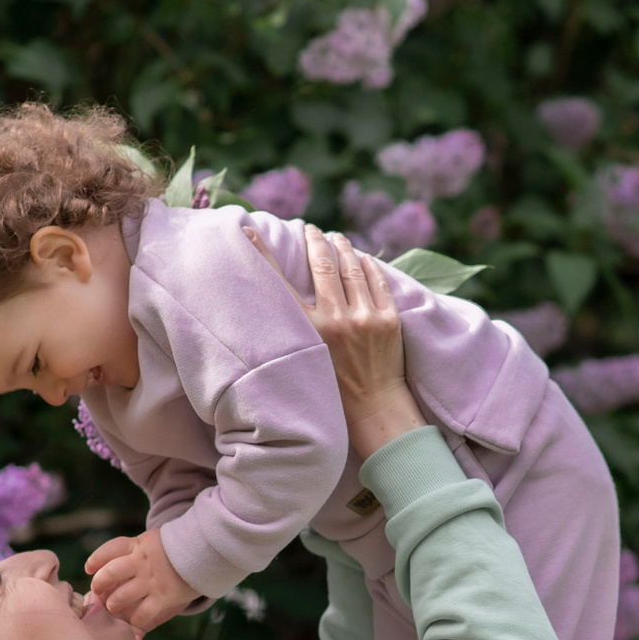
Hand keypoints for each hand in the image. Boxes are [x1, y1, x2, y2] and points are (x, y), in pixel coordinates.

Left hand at [84, 525, 199, 633]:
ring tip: (114, 607)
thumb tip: (104, 569)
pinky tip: (135, 619)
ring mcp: (152, 580)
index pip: (110, 550)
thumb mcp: (149, 542)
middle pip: (110, 573)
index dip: (96, 560)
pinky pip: (142, 613)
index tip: (90, 568)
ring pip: (121, 596)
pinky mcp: (164, 596)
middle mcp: (142, 562)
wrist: (205, 553)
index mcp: (137, 546)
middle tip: (98, 592)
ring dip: (113, 605)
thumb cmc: (171, 551)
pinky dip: (135, 620)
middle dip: (99, 585)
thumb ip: (130, 553)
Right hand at [244, 222, 427, 459]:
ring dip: (342, 247)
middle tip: (309, 229)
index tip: (250, 230)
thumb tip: (284, 303)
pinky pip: (378, 281)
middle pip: (322, 264)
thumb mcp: (305, 358)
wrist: (374, 410)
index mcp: (310, 330)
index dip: (264, 253)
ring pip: (351, 268)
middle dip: (314, 241)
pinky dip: (368, 265)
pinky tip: (362, 257)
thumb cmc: (334, 390)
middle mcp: (337, 320)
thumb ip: (296, 328)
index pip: (281, 282)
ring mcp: (365, 318)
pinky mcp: (388, 320)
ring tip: (335, 237)